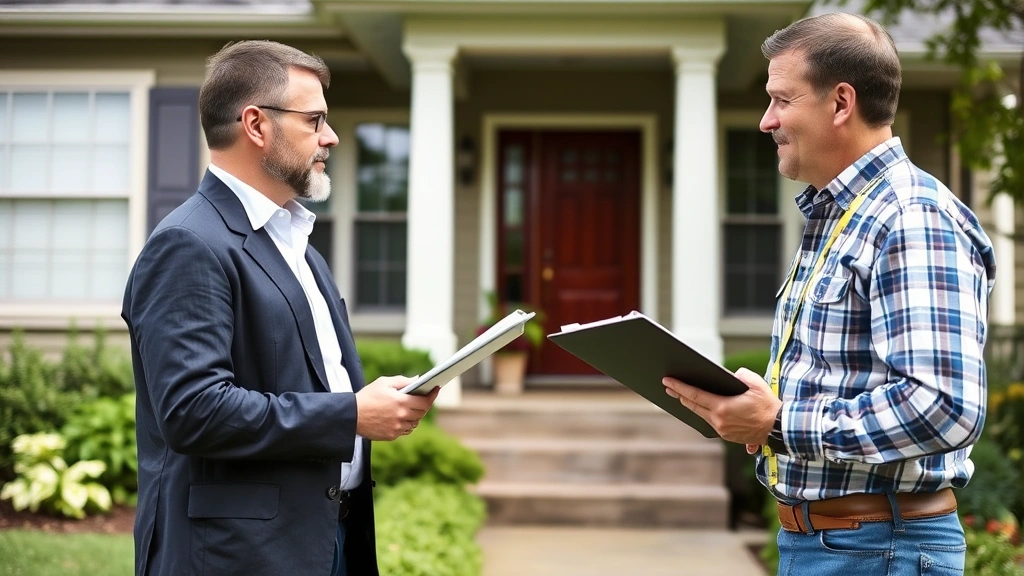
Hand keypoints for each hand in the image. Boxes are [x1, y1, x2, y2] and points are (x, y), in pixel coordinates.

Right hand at [355, 376, 438, 440]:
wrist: (351, 416)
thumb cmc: (367, 397)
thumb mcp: (383, 383)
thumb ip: (403, 381)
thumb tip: (418, 379)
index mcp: (401, 402)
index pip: (425, 401)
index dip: (433, 395)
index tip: (436, 389)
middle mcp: (401, 416)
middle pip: (422, 412)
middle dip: (425, 404)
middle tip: (425, 398)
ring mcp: (397, 428)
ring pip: (415, 422)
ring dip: (416, 415)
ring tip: (413, 407)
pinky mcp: (392, 436)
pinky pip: (406, 430)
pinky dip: (407, 424)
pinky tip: (403, 417)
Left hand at [662, 367, 780, 445]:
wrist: (779, 428)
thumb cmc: (768, 406)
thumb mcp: (755, 384)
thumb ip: (740, 375)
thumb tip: (731, 375)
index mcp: (723, 407)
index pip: (694, 395)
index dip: (679, 387)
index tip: (667, 381)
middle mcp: (718, 421)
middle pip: (693, 406)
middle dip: (679, 395)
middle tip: (668, 386)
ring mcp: (721, 430)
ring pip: (700, 415)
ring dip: (690, 405)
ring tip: (681, 396)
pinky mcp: (726, 436)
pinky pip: (709, 422)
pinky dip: (703, 413)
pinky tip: (699, 407)